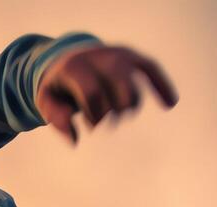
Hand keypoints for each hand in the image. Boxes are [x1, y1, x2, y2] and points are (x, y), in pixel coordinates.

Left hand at [37, 43, 177, 145]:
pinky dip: (162, 85)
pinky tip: (171, 103)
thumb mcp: (46, 100)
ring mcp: (118, 54)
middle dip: (114, 112)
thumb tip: (75, 140)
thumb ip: (55, 118)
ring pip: (134, 84)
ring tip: (120, 114)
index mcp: (75, 66)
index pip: (93, 93)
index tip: (89, 125)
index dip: (94, 116)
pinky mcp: (132, 57)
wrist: (67, 58)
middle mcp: (99, 57)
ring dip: (129, 107)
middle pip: (119, 87)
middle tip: (104, 122)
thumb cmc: (59, 86)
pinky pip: (151, 68)